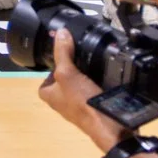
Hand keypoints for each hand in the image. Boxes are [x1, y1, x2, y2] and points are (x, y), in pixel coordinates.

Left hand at [38, 28, 123, 153]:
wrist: (109, 125)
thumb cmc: (81, 101)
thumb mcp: (67, 73)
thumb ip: (62, 53)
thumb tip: (60, 32)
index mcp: (47, 94)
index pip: (50, 69)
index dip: (59, 59)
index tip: (70, 50)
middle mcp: (60, 99)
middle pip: (67, 74)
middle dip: (77, 66)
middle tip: (86, 55)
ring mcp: (78, 104)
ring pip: (82, 80)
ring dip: (90, 73)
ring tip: (98, 61)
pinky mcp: (94, 105)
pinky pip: (94, 87)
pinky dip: (99, 80)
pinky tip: (107, 73)